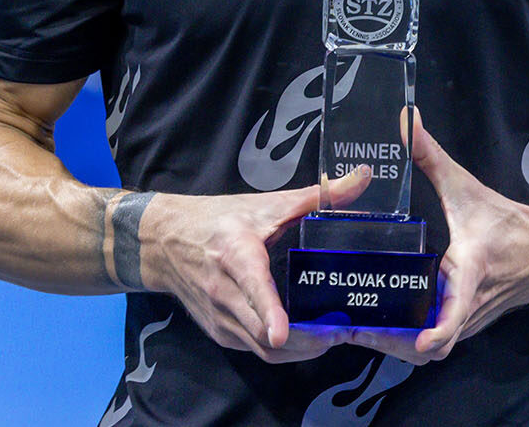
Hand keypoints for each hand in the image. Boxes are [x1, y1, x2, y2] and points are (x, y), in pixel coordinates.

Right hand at [139, 167, 371, 362]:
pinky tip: (307, 339)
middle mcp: (223, 291)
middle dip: (307, 340)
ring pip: (263, 349)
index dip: (269, 312)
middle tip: (343, 331)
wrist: (165, 242)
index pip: (253, 287)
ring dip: (300, 350)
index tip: (282, 332)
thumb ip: (318, 196)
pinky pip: (256, 351)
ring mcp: (219, 317)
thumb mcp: (265, 204)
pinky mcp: (219, 332)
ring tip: (333, 337)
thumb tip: (363, 178)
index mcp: (235, 254)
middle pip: (265, 331)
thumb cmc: (220, 219)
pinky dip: (284, 351)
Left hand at [351, 111, 528, 364]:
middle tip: (351, 327)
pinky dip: (407, 340)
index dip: (437, 332)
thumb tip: (406, 118)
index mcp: (469, 275)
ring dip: (395, 345)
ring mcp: (466, 322)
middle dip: (391, 343)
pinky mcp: (464, 326)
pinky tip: (379, 322)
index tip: (418, 342)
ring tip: (355, 327)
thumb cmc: (507, 224)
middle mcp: (468, 307)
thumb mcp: (467, 188)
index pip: (456, 315)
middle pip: (429, 344)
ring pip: (429, 350)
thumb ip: (431, 156)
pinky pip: (434, 342)